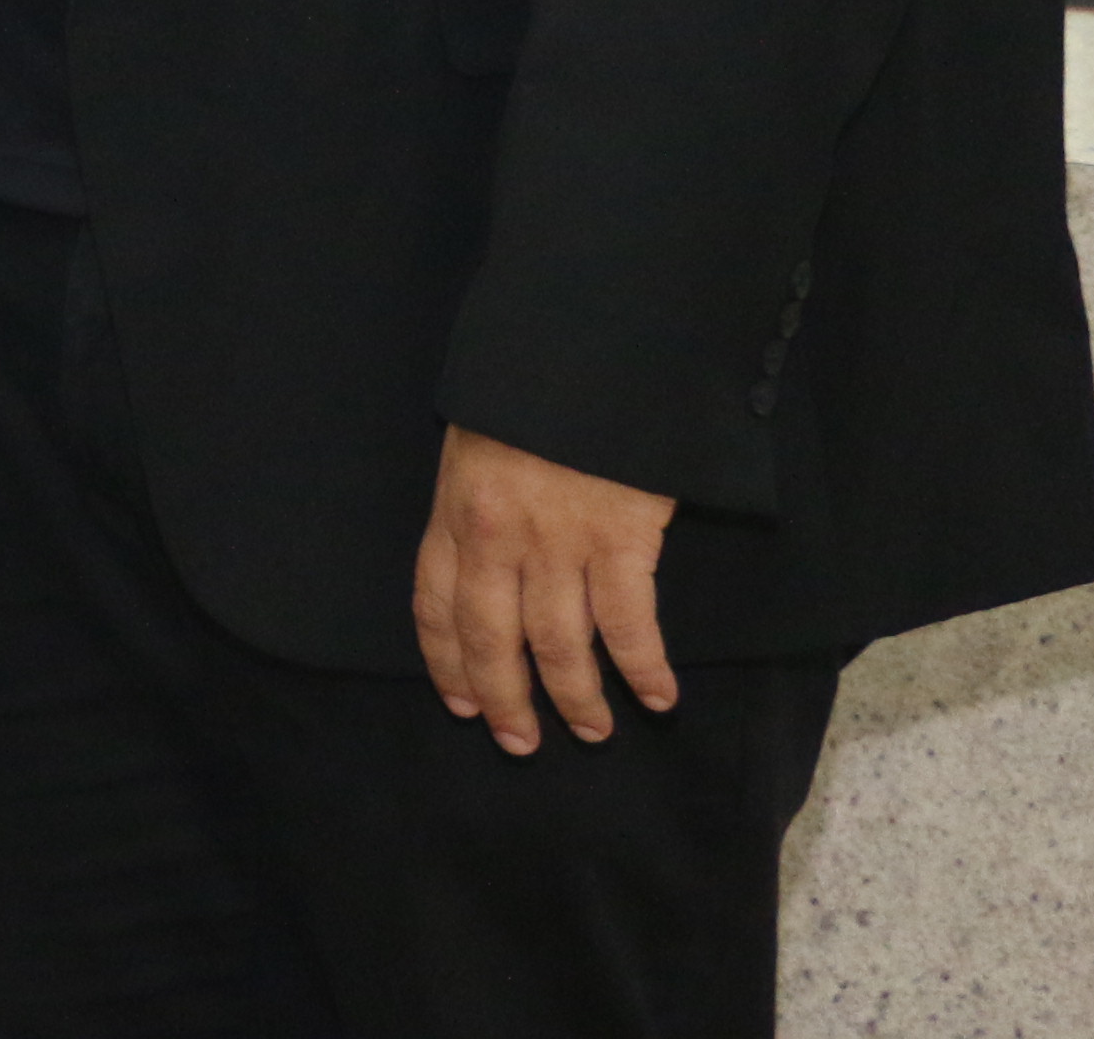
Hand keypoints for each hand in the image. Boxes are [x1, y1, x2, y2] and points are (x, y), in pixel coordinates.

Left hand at [412, 425, 682, 751]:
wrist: (589, 350)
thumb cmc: (530, 393)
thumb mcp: (476, 442)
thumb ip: (476, 503)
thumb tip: (483, 560)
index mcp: (455, 511)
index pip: (437, 605)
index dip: (448, 662)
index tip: (462, 703)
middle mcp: (498, 536)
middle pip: (492, 639)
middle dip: (507, 699)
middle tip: (522, 743)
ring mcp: (558, 541)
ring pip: (560, 644)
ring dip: (577, 698)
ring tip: (593, 731)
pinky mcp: (621, 538)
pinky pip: (630, 624)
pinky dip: (644, 668)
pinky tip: (656, 697)